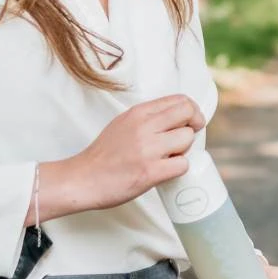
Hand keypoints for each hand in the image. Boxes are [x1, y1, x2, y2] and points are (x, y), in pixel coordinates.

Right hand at [40, 95, 205, 217]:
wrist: (83, 179)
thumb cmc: (104, 155)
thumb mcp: (123, 123)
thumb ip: (148, 118)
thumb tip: (177, 118)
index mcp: (138, 113)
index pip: (180, 99)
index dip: (191, 111)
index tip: (188, 123)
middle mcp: (144, 126)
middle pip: (189, 113)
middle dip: (194, 126)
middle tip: (184, 140)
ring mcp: (148, 149)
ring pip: (187, 139)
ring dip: (184, 150)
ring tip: (168, 158)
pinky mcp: (150, 172)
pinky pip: (182, 165)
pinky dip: (178, 169)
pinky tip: (164, 171)